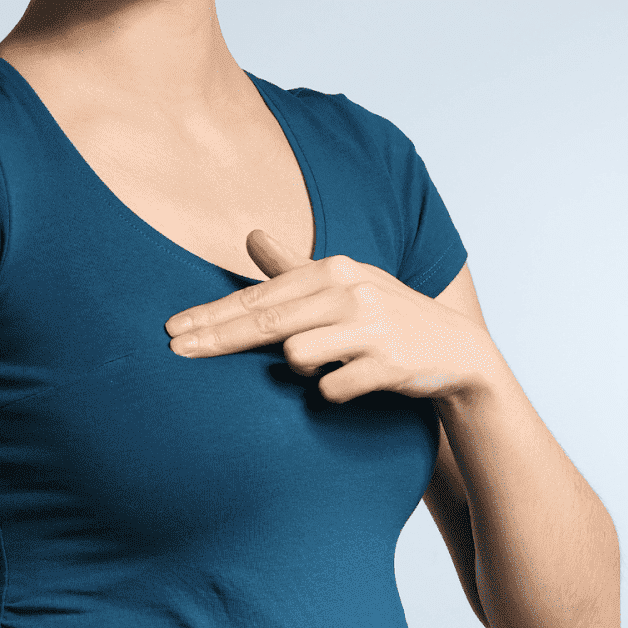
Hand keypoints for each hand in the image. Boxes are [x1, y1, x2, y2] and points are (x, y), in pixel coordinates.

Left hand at [164, 229, 499, 403]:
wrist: (454, 352)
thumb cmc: (386, 317)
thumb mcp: (344, 283)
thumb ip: (293, 268)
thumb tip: (250, 236)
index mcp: (333, 269)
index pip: (259, 297)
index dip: (212, 316)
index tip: (173, 331)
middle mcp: (350, 290)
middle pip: (266, 323)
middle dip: (216, 339)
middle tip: (175, 352)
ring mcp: (370, 326)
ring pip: (298, 357)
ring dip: (301, 370)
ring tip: (328, 365)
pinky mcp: (388, 362)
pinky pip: (332, 388)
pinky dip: (333, 392)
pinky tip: (353, 383)